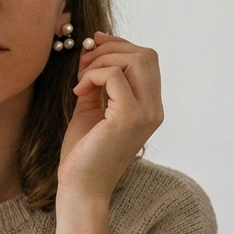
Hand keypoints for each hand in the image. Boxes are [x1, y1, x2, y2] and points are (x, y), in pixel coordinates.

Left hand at [53, 33, 163, 233]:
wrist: (81, 187)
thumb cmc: (84, 153)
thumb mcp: (91, 109)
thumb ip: (97, 82)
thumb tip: (91, 51)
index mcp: (150, 107)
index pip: (147, 60)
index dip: (120, 46)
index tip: (92, 47)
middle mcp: (154, 109)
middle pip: (146, 54)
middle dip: (111, 48)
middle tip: (84, 62)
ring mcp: (145, 113)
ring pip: (135, 59)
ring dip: (102, 60)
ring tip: (81, 78)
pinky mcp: (128, 117)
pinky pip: (114, 75)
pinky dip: (93, 75)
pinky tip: (78, 91)